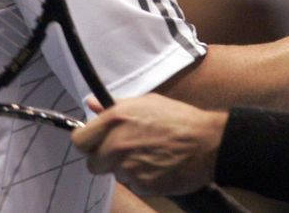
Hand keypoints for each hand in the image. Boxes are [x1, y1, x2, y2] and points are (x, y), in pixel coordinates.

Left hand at [72, 94, 224, 196]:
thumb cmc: (179, 119)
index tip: (96, 143)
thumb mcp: (147, 102)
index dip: (88, 142)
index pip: (80, 141)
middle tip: (126, 150)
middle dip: (106, 159)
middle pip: (94, 163)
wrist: (208, 142)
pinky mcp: (142, 185)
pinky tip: (158, 165)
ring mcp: (129, 167)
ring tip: (150, 155)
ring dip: (126, 168)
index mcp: (116, 120)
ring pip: (115, 174)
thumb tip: (91, 104)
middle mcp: (117, 145)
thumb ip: (115, 106)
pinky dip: (143, 178)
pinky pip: (134, 185)